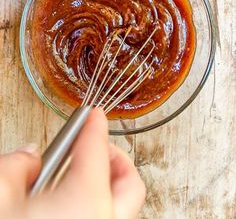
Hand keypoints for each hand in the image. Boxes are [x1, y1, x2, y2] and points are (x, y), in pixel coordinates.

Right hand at [0, 109, 144, 218]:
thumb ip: (16, 166)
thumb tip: (29, 157)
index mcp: (85, 205)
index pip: (97, 150)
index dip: (95, 125)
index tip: (94, 116)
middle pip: (130, 184)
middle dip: (116, 159)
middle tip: (98, 148)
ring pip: (121, 209)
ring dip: (106, 186)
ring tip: (78, 177)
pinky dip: (95, 209)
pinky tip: (66, 207)